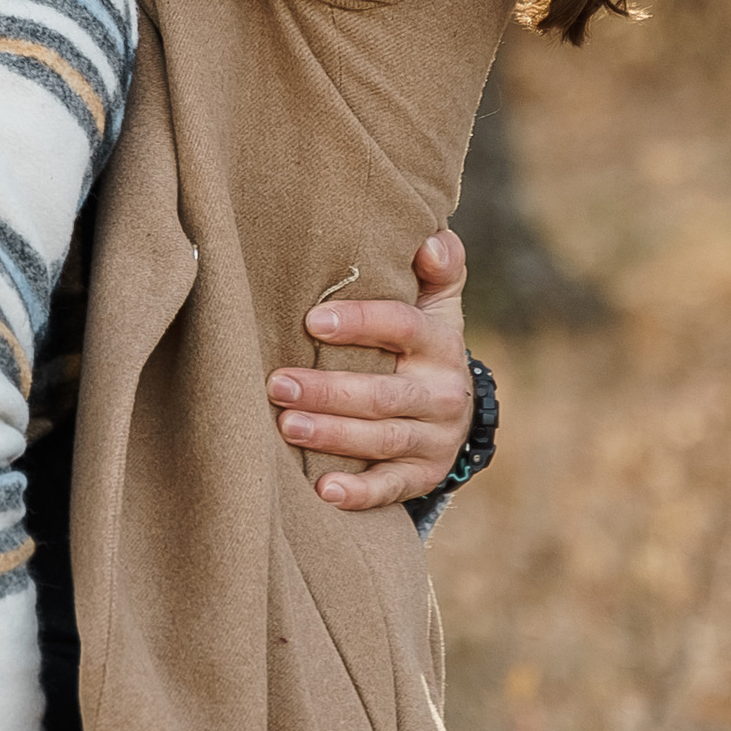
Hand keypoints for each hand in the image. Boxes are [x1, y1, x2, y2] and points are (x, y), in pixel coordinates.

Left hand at [267, 226, 474, 510]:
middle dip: (329, 390)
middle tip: (277, 384)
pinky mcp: (424, 476)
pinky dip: (360, 493)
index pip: (402, 328)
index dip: (360, 323)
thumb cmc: (423, 343)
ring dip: (333, 435)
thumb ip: (439, 267)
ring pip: (383, 440)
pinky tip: (324, 491)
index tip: (312, 321)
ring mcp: (435, 438)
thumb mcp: (438, 304)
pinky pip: (392, 489)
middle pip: (383, 393)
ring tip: (286, 427)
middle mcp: (442, 392)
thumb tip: (430, 237)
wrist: (454, 411)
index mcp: (440, 343)